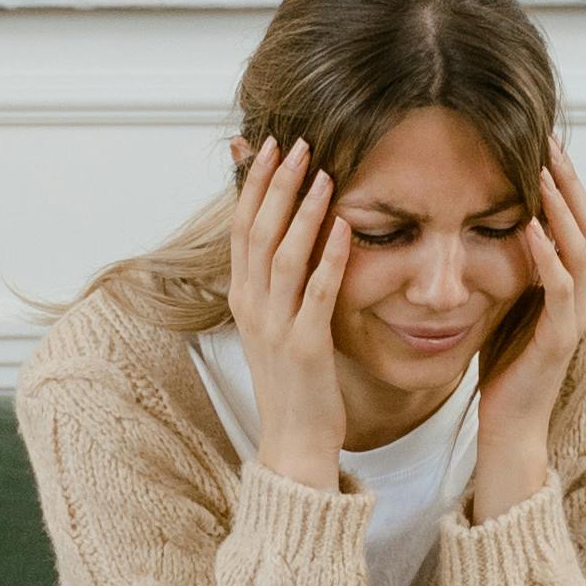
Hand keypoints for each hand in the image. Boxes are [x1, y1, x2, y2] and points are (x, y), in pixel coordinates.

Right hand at [227, 136, 352, 489]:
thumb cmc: (293, 383)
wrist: (293, 442)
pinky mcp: (306, 346)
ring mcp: (276, 326)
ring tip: (321, 172)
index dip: (253, 184)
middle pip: (257, 231)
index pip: (242, 228)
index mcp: (243, 298)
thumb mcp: (276, 324)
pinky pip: (317, 293)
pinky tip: (344, 227)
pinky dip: (329, 257)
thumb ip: (279, 282)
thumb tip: (290, 238)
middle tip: (296, 143)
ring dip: (302, 211)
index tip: (268, 146)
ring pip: (283, 255)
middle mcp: (252, 307)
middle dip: (275, 184)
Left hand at [471, 144, 585, 518]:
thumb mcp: (507, 305)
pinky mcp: (559, 339)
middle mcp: (580, 295)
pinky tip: (529, 229)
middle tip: (549, 140)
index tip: (543, 142)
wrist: (511, 426)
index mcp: (569, 284)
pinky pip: (559, 290)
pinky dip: (546, 257)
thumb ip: (511, 268)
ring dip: (561, 208)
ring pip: (580, 250)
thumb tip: (493, 228)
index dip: (563, 182)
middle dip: (568, 181)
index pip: (575, 221)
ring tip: (542, 172)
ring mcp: (574, 316)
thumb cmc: (506, 368)